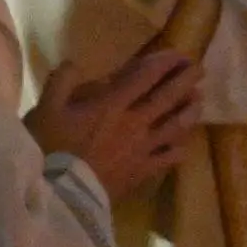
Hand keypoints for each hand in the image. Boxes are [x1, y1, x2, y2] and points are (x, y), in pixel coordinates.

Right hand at [28, 49, 204, 202]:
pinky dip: (178, 149)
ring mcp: (142, 149)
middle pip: (168, 97)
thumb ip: (61, 82)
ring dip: (189, 110)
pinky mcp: (142, 171)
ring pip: (176, 126)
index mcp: (113, 104)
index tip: (179, 53)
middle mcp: (135, 123)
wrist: (59, 193)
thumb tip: (75, 64)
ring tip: (199, 100)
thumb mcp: (45, 109)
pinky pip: (167, 158)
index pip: (146, 77)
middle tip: (201, 69)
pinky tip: (184, 145)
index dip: (164, 63)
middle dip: (185, 80)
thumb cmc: (50, 148)